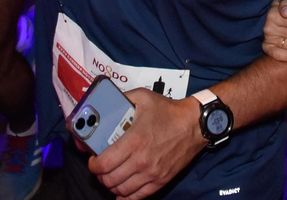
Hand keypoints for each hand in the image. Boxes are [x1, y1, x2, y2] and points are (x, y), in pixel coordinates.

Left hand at [86, 87, 204, 199]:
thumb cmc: (168, 111)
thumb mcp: (142, 97)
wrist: (194, 124)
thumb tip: (102, 103)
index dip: (93, 165)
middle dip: (100, 175)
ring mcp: (152, 173)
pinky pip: (138, 196)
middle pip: (110, 180)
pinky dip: (126, 197)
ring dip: (112, 185)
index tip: (92, 159)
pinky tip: (121, 192)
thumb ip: (121, 99)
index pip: (104, 163)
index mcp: (134, 141)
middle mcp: (141, 161)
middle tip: (100, 167)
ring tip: (111, 176)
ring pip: (122, 191)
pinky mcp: (161, 181)